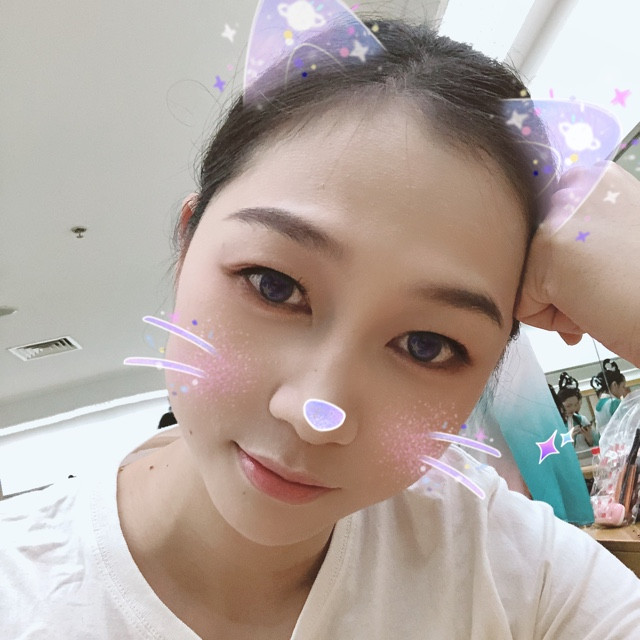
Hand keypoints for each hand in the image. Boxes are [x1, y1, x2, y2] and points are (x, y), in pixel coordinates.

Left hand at [516, 162, 639, 364]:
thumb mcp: (618, 239)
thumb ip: (582, 236)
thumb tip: (550, 257)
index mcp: (598, 180)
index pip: (546, 225)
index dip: (568, 260)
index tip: (598, 270)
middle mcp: (577, 186)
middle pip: (534, 250)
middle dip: (561, 281)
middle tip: (604, 288)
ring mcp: (559, 216)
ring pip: (528, 276)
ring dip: (560, 301)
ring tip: (604, 298)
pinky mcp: (547, 250)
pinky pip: (524, 303)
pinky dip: (552, 320)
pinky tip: (593, 310)